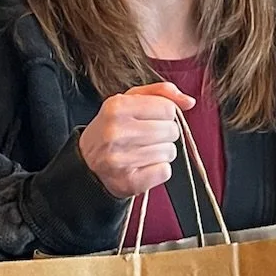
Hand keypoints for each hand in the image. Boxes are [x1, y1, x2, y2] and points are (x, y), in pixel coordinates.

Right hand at [78, 81, 195, 199]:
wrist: (87, 163)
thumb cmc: (113, 129)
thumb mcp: (130, 101)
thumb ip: (160, 93)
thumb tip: (188, 102)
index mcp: (116, 107)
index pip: (168, 108)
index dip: (165, 114)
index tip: (152, 119)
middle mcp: (116, 132)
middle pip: (171, 130)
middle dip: (165, 133)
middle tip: (147, 137)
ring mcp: (120, 159)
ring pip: (170, 152)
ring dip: (162, 152)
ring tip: (143, 151)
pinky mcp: (129, 181)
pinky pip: (165, 171)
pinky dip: (158, 170)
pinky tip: (143, 166)